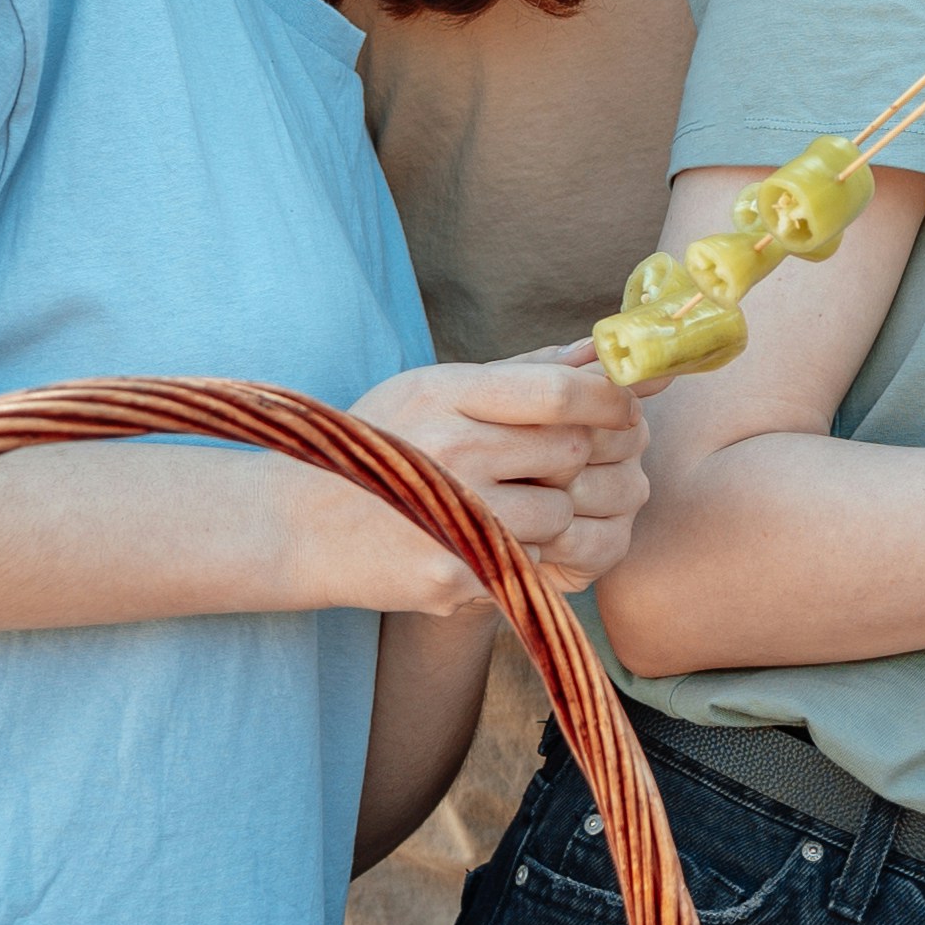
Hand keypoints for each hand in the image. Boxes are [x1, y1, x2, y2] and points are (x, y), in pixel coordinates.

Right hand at [352, 348, 653, 595]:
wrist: (300, 526)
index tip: (624, 408)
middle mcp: (448, 448)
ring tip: (510, 504)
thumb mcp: (438, 390)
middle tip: (567, 462)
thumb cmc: (384, 446)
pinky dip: (523, 553)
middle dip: (585, 458)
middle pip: (573, 450)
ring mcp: (449, 514)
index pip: (560, 391)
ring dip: (554, 512)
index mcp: (445, 392)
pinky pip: (530, 561)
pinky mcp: (451, 572)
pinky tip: (484, 539)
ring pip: (561, 512)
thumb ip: (527, 371)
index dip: (610, 400)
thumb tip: (610, 352)